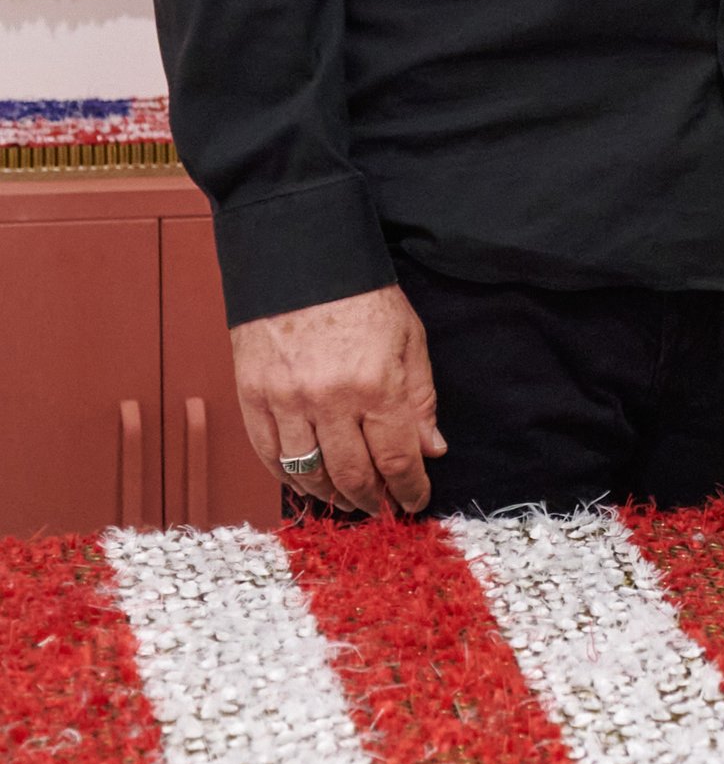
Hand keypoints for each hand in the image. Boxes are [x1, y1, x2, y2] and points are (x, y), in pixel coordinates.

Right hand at [233, 284, 444, 517]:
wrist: (301, 258)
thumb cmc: (360, 296)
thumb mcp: (410, 340)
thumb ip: (421, 398)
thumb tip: (432, 448)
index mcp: (377, 385)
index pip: (397, 459)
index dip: (408, 488)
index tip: (413, 500)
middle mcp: (330, 400)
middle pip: (352, 474)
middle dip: (371, 499)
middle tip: (380, 506)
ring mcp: (286, 401)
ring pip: (309, 472)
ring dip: (330, 494)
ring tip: (346, 498)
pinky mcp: (253, 395)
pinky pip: (269, 454)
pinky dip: (288, 476)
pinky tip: (305, 481)